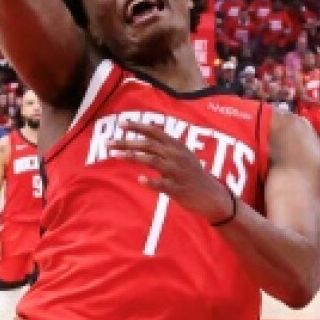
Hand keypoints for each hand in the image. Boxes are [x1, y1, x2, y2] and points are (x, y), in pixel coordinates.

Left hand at [110, 122, 235, 224]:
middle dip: (126, 142)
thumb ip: (166, 145)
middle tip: (108, 143)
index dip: (138, 126)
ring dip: (132, 157)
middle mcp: (176, 155)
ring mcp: (177, 172)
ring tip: (115, 155)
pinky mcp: (178, 189)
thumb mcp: (182, 154)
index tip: (121, 124)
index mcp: (176, 146)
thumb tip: (147, 133)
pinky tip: (140, 180)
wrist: (210, 195)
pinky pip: (162, 184)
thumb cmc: (191, 174)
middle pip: (148, 145)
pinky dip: (151, 182)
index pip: (154, 132)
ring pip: (152, 160)